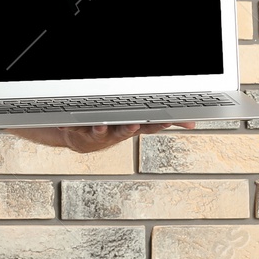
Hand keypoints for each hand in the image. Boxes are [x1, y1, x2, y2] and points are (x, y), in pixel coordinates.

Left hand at [58, 121, 195, 152]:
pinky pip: (76, 127)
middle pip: (126, 130)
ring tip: (100, 125)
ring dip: (101, 130)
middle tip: (133, 126)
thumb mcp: (138, 125)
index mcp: (133, 127)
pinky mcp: (81, 131)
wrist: (82, 138)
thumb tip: (191, 123)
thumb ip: (162, 122)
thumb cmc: (112, 128)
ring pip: (102, 131)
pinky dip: (71, 125)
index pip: (150, 127)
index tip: (169, 121)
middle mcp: (117, 132)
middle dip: (130, 129)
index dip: (160, 125)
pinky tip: (67, 121)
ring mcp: (100, 133)